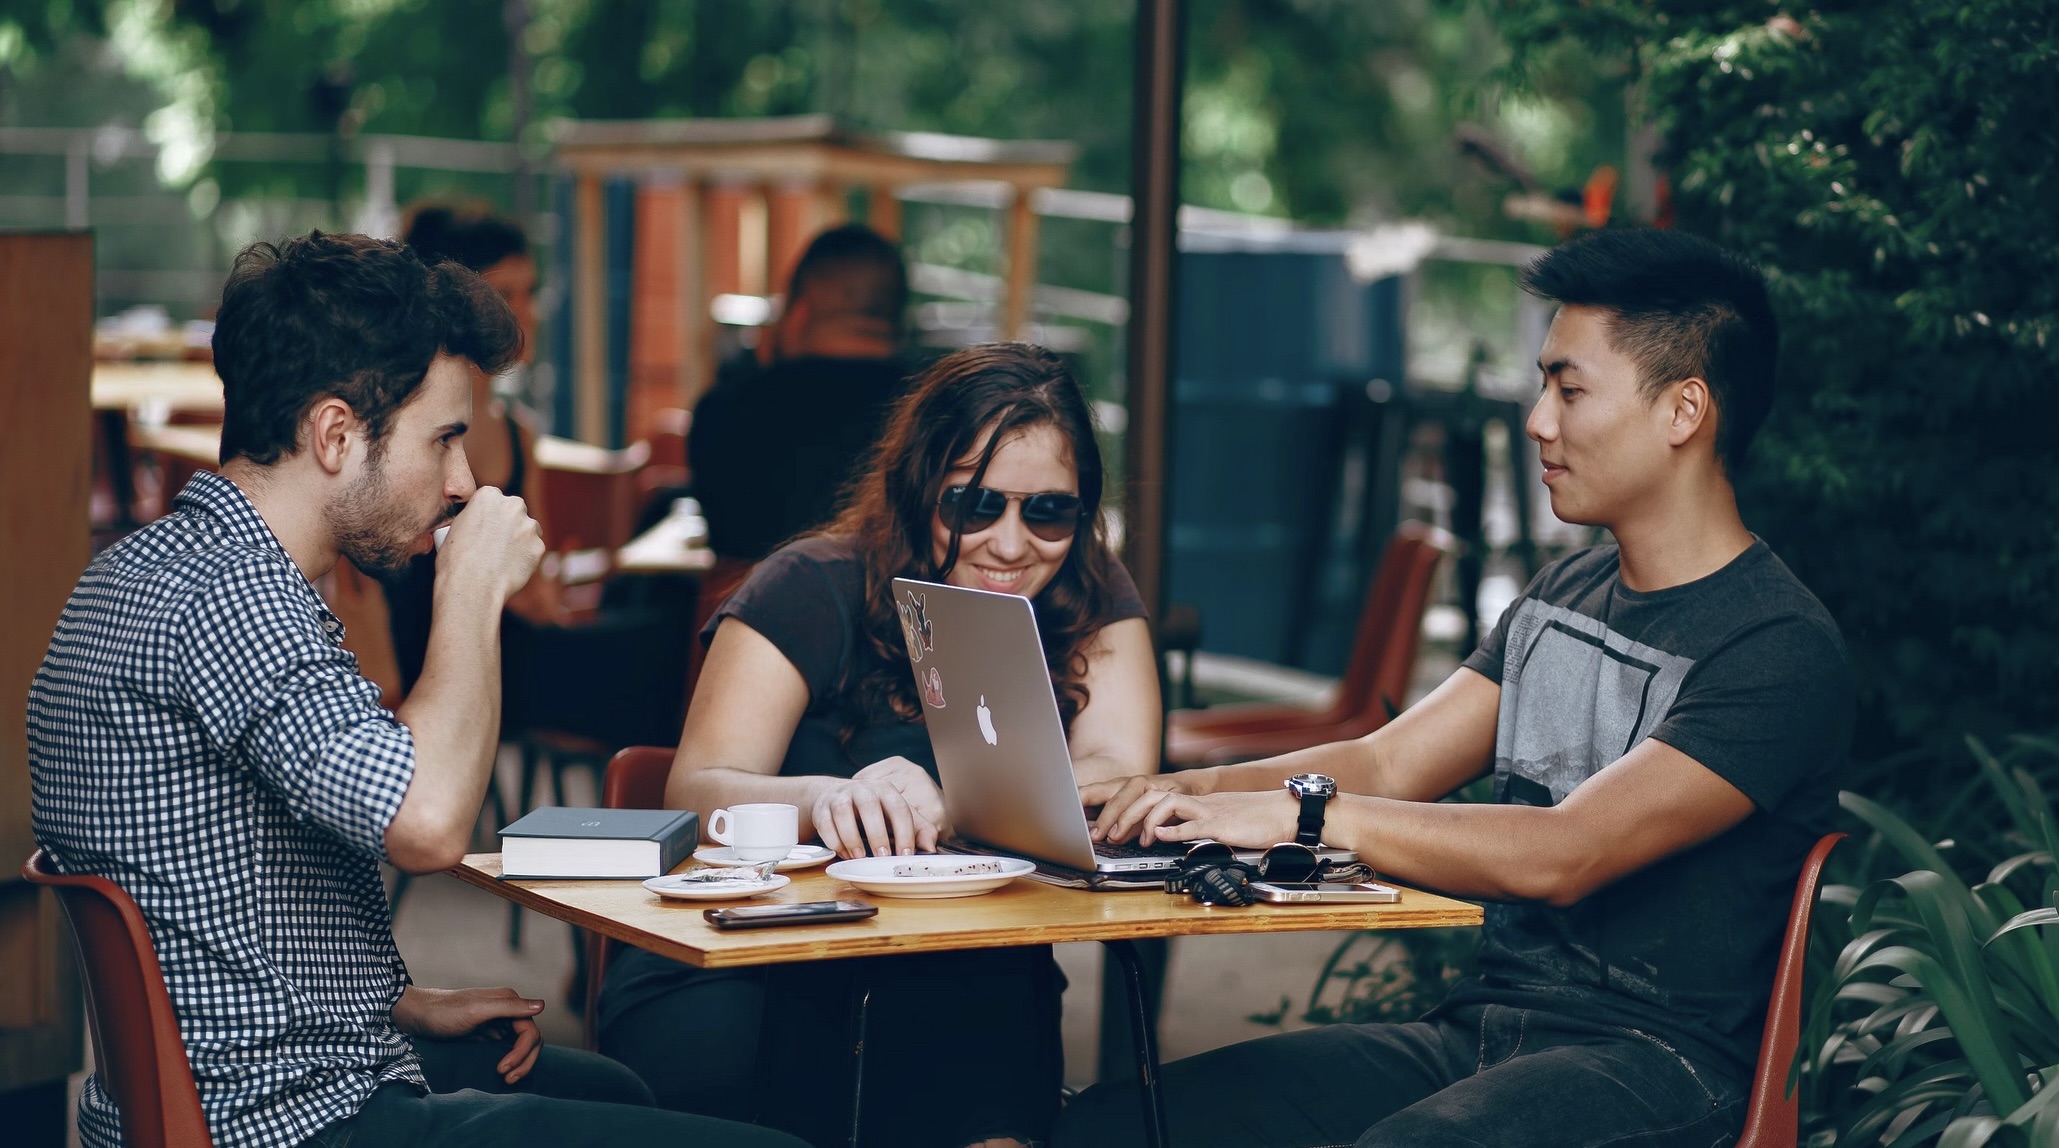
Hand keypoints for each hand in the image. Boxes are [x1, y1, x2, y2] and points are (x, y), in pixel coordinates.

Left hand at [391, 985, 543, 1084]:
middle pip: (531, 1039)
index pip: (531, 1032)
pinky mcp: (488, 1031)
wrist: (415, 1015)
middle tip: (507, 1079)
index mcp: (509, 1001)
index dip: (522, 1053)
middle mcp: (507, 1009)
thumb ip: (508, 1007)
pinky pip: (508, 1046)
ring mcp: (498, 1021)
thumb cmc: (442, 1012)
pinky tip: (501, 1069)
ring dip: (520, 1062)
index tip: (502, 1069)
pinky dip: (510, 1059)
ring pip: (521, 1044)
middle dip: (524, 1061)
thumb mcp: (475, 1010)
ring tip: (506, 1078)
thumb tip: (542, 1005)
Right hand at [436, 487, 544, 606]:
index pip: (494, 499)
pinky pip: (533, 550)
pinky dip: (525, 557)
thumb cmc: (456, 560)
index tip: (485, 527)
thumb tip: (482, 522)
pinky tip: (510, 568)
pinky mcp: (539, 546)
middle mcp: (513, 505)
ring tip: (501, 558)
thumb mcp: (456, 527)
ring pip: (528, 530)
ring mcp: (529, 526)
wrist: (472, 585)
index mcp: (489, 496)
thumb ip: (475, 517)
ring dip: (520, 540)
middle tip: (496, 543)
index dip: (490, 515)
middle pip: (515, 510)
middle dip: (509, 523)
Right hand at [812, 763, 941, 858]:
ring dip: (851, 837)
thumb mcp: (895, 816)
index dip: (904, 832)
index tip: (905, 854)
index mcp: (886, 790)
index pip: (899, 808)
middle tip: (882, 856)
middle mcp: (863, 789)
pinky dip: (833, 840)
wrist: (834, 796)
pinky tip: (842, 853)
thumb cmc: (871, 810)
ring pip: (843, 812)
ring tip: (859, 857)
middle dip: (877, 833)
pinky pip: (825, 823)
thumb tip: (931, 848)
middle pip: (870, 806)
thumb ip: (917, 829)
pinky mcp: (822, 807)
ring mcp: (841, 796)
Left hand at [1082, 772, 1201, 844]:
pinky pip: (1164, 807)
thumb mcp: (1137, 812)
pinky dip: (1153, 824)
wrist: (1195, 786)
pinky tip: (1148, 839)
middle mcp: (1137, 783)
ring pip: (1137, 799)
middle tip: (1094, 836)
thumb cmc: (1160, 800)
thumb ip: (1121, 823)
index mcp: (1122, 787)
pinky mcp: (1176, 795)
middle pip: (1116, 796)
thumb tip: (1102, 837)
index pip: (1097, 791)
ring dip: (1126, 820)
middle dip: (1104, 817)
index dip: (1082, 799)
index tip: (1067, 811)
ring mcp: (1156, 787)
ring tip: (1116, 837)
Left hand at [1123, 789, 1300, 848]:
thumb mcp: (1222, 820)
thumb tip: (1171, 834)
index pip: (1156, 795)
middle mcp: (1200, 802)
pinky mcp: (1221, 824)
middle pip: (1152, 794)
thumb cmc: (1260, 819)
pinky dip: (1171, 830)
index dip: (1131, 808)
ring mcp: (1210, 811)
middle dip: (1126, 813)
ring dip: (1143, 820)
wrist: (1287, 813)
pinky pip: (1192, 824)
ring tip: (1134, 838)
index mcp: (1199, 801)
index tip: (1116, 825)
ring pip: (1166, 803)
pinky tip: (1157, 836)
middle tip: (1111, 833)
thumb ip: (1197, 825)